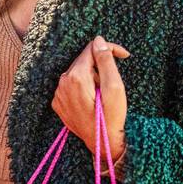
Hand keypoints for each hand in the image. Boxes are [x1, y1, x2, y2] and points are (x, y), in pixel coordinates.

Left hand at [51, 35, 130, 162]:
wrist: (101, 142)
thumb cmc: (111, 116)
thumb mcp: (114, 86)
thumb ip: (105, 61)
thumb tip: (98, 41)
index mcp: (75, 77)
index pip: (91, 49)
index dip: (109, 49)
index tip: (125, 55)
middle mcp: (62, 83)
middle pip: (83, 61)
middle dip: (100, 66)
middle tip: (112, 83)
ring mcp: (58, 94)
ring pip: (77, 73)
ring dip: (92, 77)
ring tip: (102, 94)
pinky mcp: (58, 103)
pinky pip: (71, 86)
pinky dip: (83, 87)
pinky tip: (92, 100)